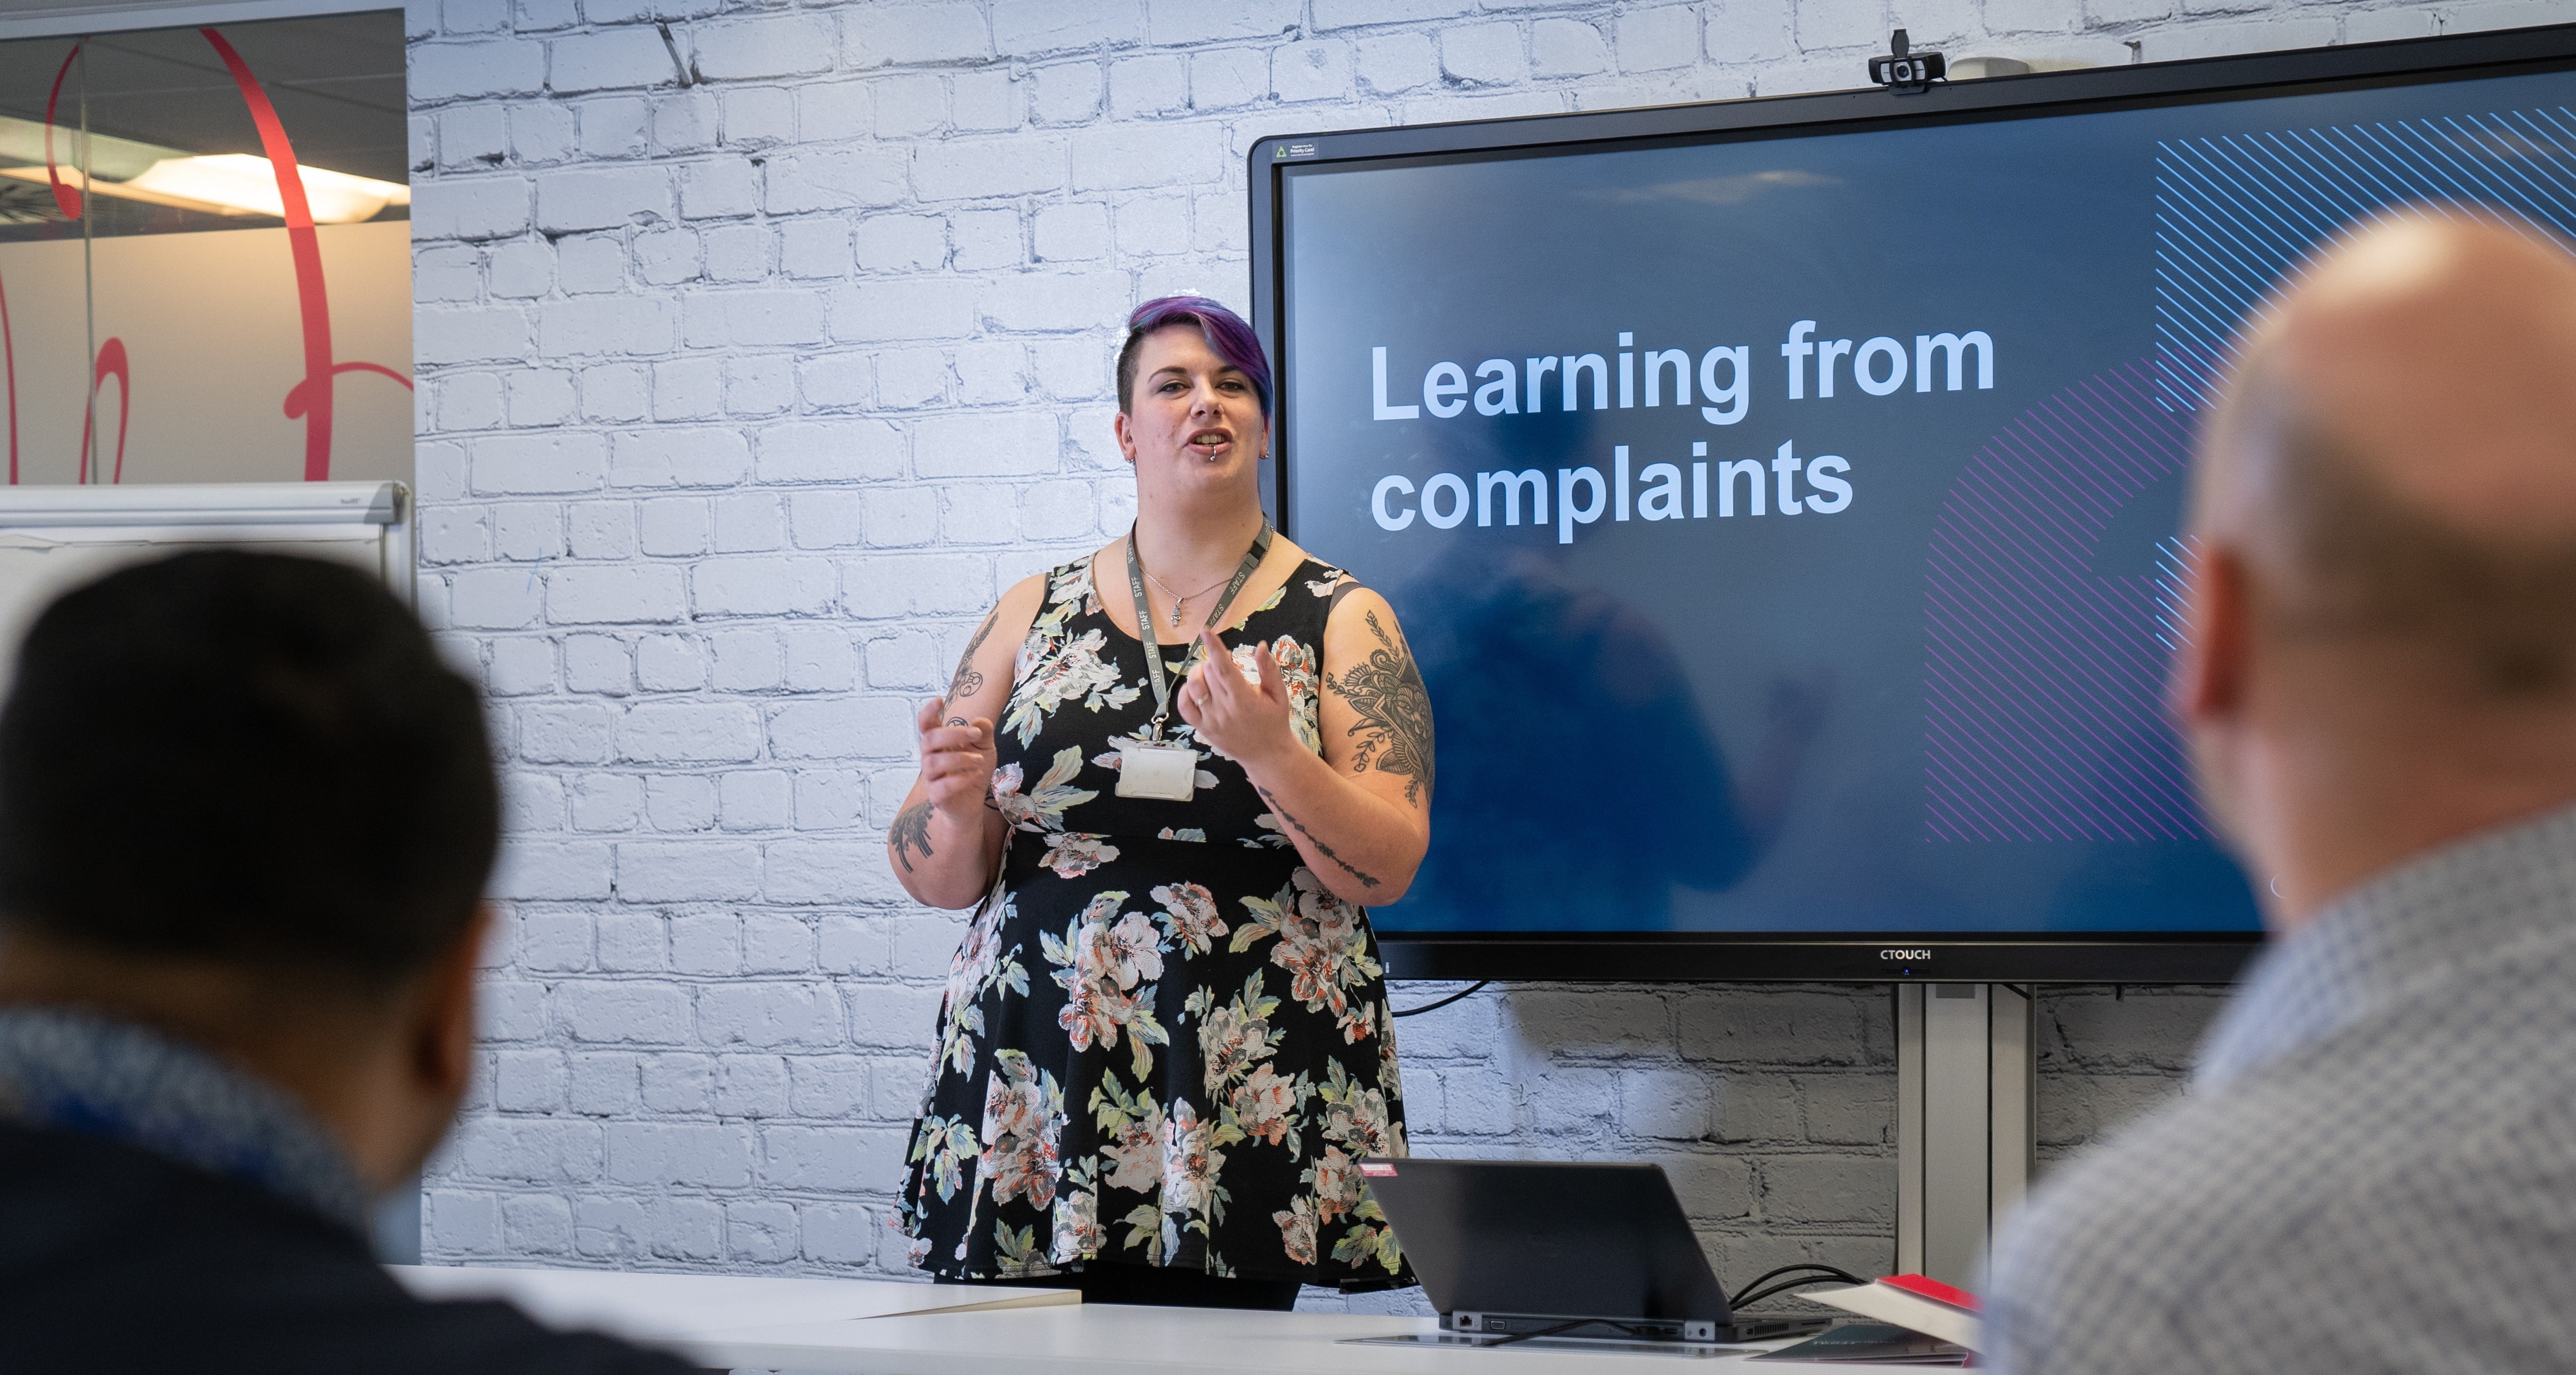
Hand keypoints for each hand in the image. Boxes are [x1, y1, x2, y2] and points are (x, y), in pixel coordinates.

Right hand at [916, 696, 996, 821]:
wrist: (972, 802)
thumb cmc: (973, 769)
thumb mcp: (984, 748)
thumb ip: (984, 733)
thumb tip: (979, 721)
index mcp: (938, 742)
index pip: (926, 724)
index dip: (928, 712)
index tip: (938, 700)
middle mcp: (930, 757)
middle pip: (929, 740)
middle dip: (953, 734)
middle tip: (975, 735)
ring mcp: (931, 778)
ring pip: (933, 763)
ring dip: (959, 759)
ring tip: (979, 760)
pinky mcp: (936, 796)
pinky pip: (942, 786)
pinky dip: (960, 779)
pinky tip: (975, 775)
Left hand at [1175, 629, 1296, 771]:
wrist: (1267, 754)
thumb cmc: (1275, 721)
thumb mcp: (1279, 694)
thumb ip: (1269, 669)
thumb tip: (1261, 645)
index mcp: (1244, 699)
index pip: (1224, 668)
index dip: (1214, 648)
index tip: (1206, 631)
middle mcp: (1225, 709)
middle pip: (1208, 673)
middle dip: (1213, 661)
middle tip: (1224, 663)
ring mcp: (1211, 720)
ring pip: (1193, 687)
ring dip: (1198, 673)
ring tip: (1210, 673)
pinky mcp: (1203, 728)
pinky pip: (1184, 706)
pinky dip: (1185, 692)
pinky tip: (1196, 688)